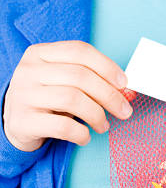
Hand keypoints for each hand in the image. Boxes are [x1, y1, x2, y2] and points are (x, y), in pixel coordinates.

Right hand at [3, 40, 131, 151]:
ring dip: (97, 115)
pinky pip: (62, 127)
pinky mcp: (22, 121)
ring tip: (103, 125)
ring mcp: (23, 95)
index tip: (124, 84)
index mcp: (40, 53)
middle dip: (109, 95)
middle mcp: (29, 70)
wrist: (16, 123)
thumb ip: (92, 80)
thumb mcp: (64, 82)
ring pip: (72, 99)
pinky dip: (81, 133)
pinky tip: (85, 136)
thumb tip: (127, 91)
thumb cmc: (48, 100)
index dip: (107, 66)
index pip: (80, 51)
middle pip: (80, 76)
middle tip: (124, 111)